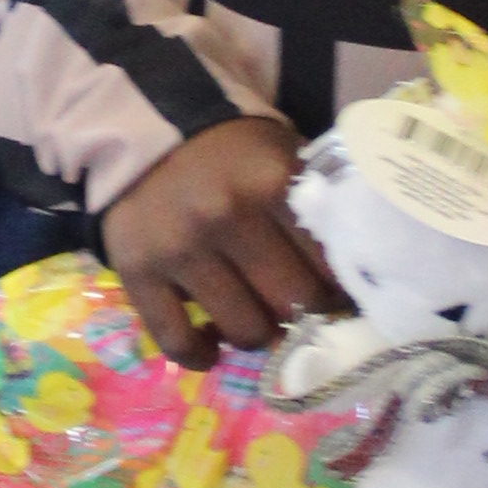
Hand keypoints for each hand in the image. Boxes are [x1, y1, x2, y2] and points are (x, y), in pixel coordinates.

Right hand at [102, 111, 330, 365]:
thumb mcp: (284, 158)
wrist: (148, 131)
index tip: (336, 297)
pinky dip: (199, 355)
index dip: (340, 292)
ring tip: (255, 320)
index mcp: (271, 184)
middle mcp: (225, 217)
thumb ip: (317, 208)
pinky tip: (211, 349)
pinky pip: (177, 340)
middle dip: (303, 315)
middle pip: (292, 304)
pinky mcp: (136, 271)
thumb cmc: (232, 152)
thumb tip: (351, 282)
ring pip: (244, 330)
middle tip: (297, 310)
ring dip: (256, 335)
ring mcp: (178, 249)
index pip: (329, 267)